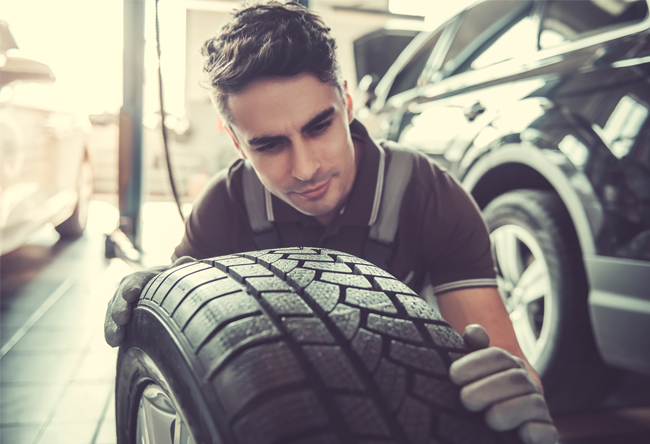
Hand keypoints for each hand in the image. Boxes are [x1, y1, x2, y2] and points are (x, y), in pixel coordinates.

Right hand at [104, 256, 194, 346]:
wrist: (160, 292)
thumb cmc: (169, 283)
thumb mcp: (174, 276)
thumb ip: (180, 269)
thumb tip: (188, 260)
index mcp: (144, 276)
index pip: (138, 279)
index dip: (134, 286)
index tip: (131, 294)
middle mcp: (128, 286)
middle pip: (121, 296)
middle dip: (119, 307)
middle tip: (121, 318)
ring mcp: (120, 300)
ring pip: (113, 311)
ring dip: (112, 324)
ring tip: (115, 338)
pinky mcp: (116, 314)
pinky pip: (111, 322)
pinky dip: (111, 332)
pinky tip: (113, 343)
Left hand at [450, 325, 556, 443]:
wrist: (498, 432)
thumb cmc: (479, 398)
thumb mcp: (472, 374)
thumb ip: (473, 350)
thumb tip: (474, 332)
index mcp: (508, 367)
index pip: (497, 356)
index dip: (475, 363)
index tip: (454, 376)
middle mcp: (526, 385)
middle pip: (515, 378)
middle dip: (488, 389)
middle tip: (466, 400)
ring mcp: (537, 410)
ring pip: (532, 403)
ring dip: (508, 410)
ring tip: (489, 419)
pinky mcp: (544, 434)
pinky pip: (546, 431)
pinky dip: (535, 432)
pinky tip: (521, 434)